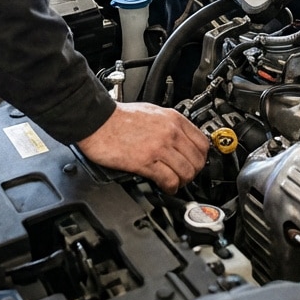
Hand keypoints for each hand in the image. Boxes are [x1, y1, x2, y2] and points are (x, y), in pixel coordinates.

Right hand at [76, 101, 208, 192]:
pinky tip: (166, 187)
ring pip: (186, 172)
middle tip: (185, 176)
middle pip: (197, 160)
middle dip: (193, 172)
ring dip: (182, 182)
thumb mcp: (152, 111)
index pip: (203, 143)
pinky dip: (170, 187)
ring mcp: (158, 147)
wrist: (97, 121)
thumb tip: (180, 138)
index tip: (196, 163)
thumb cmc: (120, 117)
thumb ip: (169, 125)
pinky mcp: (145, 161)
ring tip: (175, 183)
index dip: (201, 157)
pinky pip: (169, 179)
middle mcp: (169, 132)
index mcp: (173, 119)